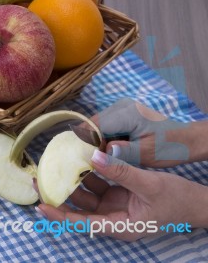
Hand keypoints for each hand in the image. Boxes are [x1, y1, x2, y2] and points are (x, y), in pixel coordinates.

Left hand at [36, 150, 207, 240]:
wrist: (197, 203)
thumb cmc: (178, 201)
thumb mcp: (149, 185)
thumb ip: (121, 171)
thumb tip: (94, 157)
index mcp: (120, 226)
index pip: (82, 223)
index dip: (60, 215)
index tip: (40, 206)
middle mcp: (112, 218)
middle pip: (79, 209)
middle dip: (59, 196)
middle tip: (40, 181)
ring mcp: (114, 206)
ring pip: (86, 195)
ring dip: (72, 182)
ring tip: (54, 167)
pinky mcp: (118, 195)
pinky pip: (98, 185)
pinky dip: (89, 174)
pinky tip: (79, 161)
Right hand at [86, 98, 207, 167]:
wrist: (185, 139)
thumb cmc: (169, 147)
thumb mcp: (146, 154)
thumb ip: (122, 153)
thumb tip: (98, 154)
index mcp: (127, 114)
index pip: (95, 125)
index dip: (85, 142)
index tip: (82, 159)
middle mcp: (121, 106)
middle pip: (93, 124)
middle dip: (89, 142)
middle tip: (90, 162)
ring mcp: (121, 108)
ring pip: (96, 125)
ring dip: (96, 141)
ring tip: (100, 158)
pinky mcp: (121, 113)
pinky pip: (104, 125)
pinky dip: (103, 138)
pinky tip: (109, 151)